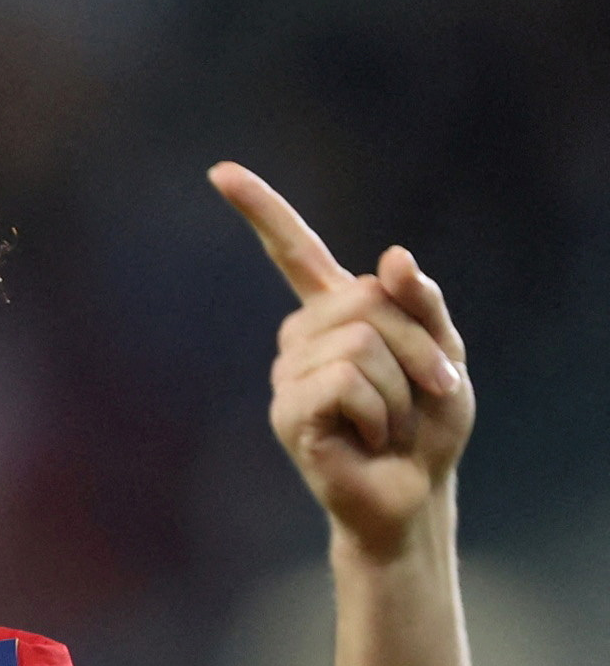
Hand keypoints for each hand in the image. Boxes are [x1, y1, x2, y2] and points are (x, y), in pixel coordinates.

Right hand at [209, 162, 474, 558]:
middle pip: (366, 301)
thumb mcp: (445, 353)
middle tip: (430, 391)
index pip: (293, 252)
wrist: (413, 493)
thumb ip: (423, 303)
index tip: (220, 172)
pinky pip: (344, 382)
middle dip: (418, 346)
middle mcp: (302, 339)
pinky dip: (378, 411)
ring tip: (392, 424)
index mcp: (336, 314)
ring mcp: (289, 376)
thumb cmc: (427, 425)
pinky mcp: (288, 414)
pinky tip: (370, 437)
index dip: (261, 211)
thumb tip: (390, 256)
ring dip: (402, 388)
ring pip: (361, 344)